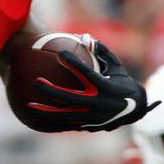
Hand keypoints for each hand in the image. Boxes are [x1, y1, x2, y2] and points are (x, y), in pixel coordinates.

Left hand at [31, 37, 158, 132]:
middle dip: (52, 90)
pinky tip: (37, 117)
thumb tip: (86, 37)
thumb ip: (101, 51)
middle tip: (36, 81)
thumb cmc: (123, 83)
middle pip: (70, 98)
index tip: (60, 54)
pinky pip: (67, 124)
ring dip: (46, 111)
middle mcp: (98, 103)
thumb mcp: (116, 66)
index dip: (74, 63)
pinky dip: (53, 121)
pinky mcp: (89, 126)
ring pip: (65, 116)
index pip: (87, 74)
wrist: (135, 110)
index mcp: (106, 87)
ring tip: (28, 106)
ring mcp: (92, 117)